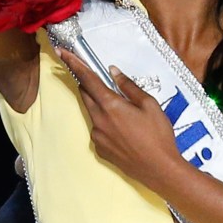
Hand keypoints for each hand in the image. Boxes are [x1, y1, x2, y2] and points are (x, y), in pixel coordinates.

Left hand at [61, 50, 180, 191]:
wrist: (160, 169)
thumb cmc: (158, 134)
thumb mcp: (149, 104)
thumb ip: (129, 86)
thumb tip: (113, 71)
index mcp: (110, 105)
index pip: (87, 79)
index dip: (74, 64)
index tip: (62, 53)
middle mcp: (98, 120)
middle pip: (86, 94)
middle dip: (88, 83)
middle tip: (97, 77)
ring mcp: (97, 137)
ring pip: (93, 112)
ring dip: (101, 105)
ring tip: (124, 111)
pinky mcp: (100, 150)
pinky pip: (98, 129)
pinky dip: (106, 123)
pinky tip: (125, 130)